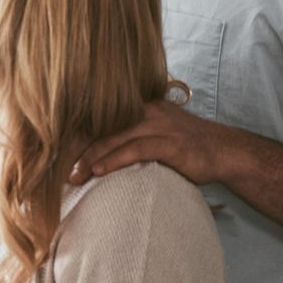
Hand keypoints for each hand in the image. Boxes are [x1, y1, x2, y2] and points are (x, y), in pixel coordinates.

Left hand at [67, 98, 237, 186]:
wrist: (225, 151)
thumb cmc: (185, 147)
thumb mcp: (155, 134)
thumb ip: (129, 137)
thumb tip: (96, 153)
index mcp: (139, 107)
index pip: (101, 119)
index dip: (78, 135)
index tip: (57, 152)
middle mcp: (146, 111)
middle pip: (103, 128)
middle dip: (79, 149)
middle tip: (59, 167)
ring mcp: (160, 126)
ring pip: (115, 138)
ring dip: (91, 158)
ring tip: (74, 175)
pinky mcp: (171, 144)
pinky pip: (136, 149)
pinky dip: (115, 160)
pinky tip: (99, 171)